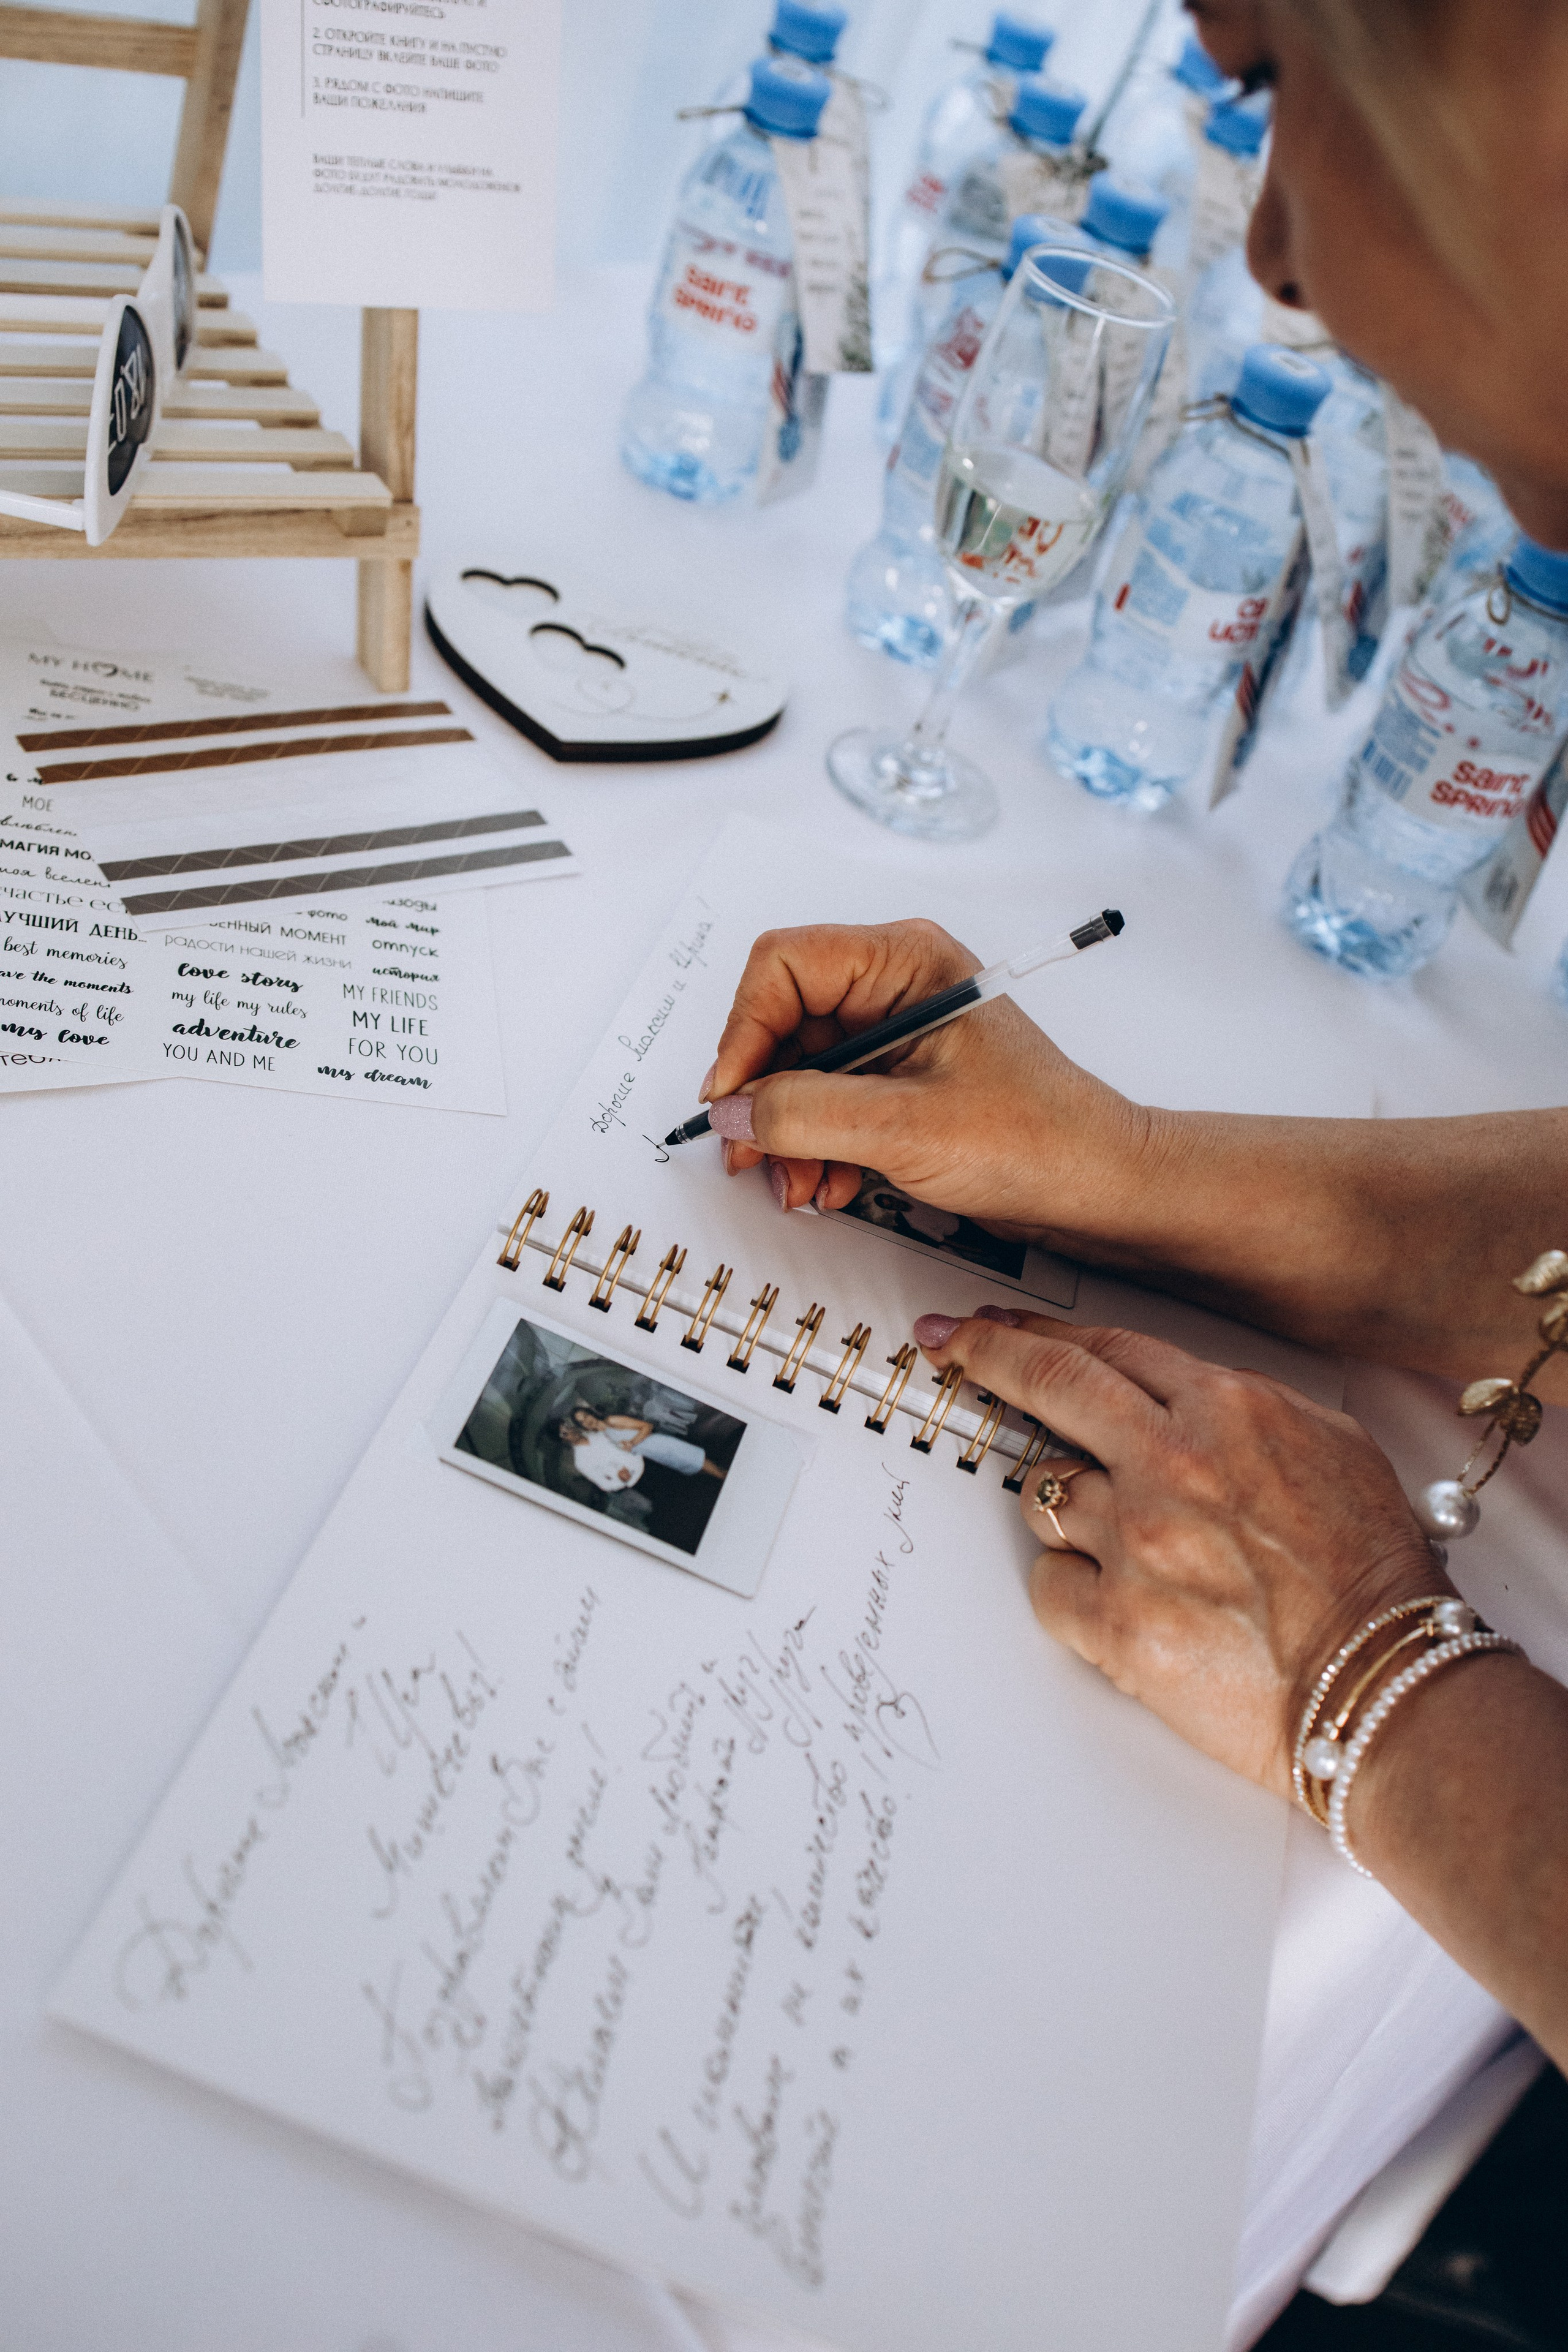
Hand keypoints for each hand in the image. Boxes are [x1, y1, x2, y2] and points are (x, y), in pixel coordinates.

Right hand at [705, 920, 1149, 1230]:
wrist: (1097, 1189)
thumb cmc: (1037, 1140)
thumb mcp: (906, 1127)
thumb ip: (806, 1115)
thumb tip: (734, 1112)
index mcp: (905, 961)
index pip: (784, 966)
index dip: (744, 1031)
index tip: (732, 1098)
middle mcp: (895, 987)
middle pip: (782, 1022)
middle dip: (763, 1097)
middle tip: (750, 1155)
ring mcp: (895, 1035)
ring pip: (798, 1071)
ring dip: (786, 1133)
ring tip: (798, 1184)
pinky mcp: (897, 1082)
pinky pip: (826, 1103)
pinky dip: (814, 1146)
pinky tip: (828, 1184)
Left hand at [912, 1308, 1447, 1793]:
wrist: (1384, 1686)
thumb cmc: (1371, 1578)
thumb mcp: (1334, 1450)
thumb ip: (1248, 1413)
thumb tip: (1184, 1401)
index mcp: (1228, 1412)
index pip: (1110, 1349)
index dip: (1043, 1334)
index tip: (1000, 1328)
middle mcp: (1172, 1464)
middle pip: (1051, 1383)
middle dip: (988, 1354)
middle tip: (950, 1345)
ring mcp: (1137, 1543)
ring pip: (1043, 1492)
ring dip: (1065, 1506)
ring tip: (1127, 1544)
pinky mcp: (1117, 1624)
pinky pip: (1048, 1584)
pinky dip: (1070, 1588)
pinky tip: (1118, 1601)